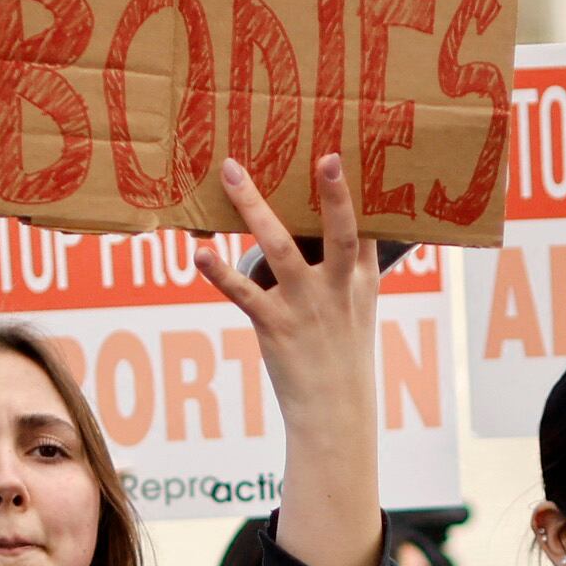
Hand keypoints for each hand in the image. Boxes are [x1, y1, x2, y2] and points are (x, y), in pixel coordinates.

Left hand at [196, 152, 381, 565]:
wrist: (335, 415)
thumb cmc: (342, 359)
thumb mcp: (357, 313)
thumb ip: (346, 273)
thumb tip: (331, 238)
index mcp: (362, 282)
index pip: (367, 227)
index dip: (360, 190)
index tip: (352, 150)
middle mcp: (338, 289)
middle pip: (339, 232)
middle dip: (334, 194)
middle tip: (325, 155)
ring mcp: (306, 306)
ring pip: (280, 249)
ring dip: (255, 208)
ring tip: (234, 172)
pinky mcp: (274, 326)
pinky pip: (243, 292)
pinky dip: (219, 272)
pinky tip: (198, 254)